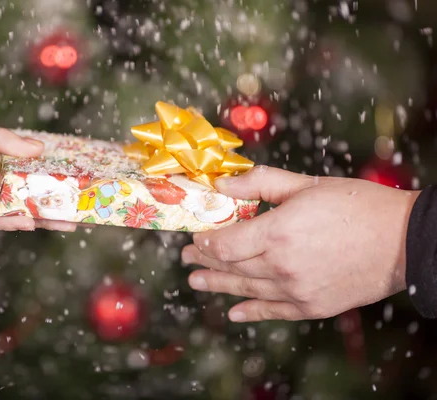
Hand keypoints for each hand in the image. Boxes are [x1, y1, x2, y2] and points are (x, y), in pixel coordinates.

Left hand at [0, 106, 74, 231]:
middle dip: (44, 212)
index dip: (40, 189)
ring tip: (62, 221)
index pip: (15, 187)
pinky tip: (29, 221)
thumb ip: (4, 143)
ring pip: (4, 215)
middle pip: (15, 205)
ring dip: (33, 219)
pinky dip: (6, 220)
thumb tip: (39, 148)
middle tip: (74, 216)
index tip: (65, 190)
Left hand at [182, 166, 418, 321]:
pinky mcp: (312, 306)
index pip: (224, 243)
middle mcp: (281, 266)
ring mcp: (296, 290)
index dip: (204, 240)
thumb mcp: (306, 185)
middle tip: (188, 257)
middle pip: (230, 266)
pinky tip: (234, 310)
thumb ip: (260, 184)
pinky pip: (273, 311)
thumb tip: (223, 184)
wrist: (403, 241)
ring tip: (196, 281)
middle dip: (204, 260)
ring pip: (245, 289)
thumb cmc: (357, 206)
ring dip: (217, 284)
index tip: (195, 235)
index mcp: (277, 232)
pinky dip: (250, 311)